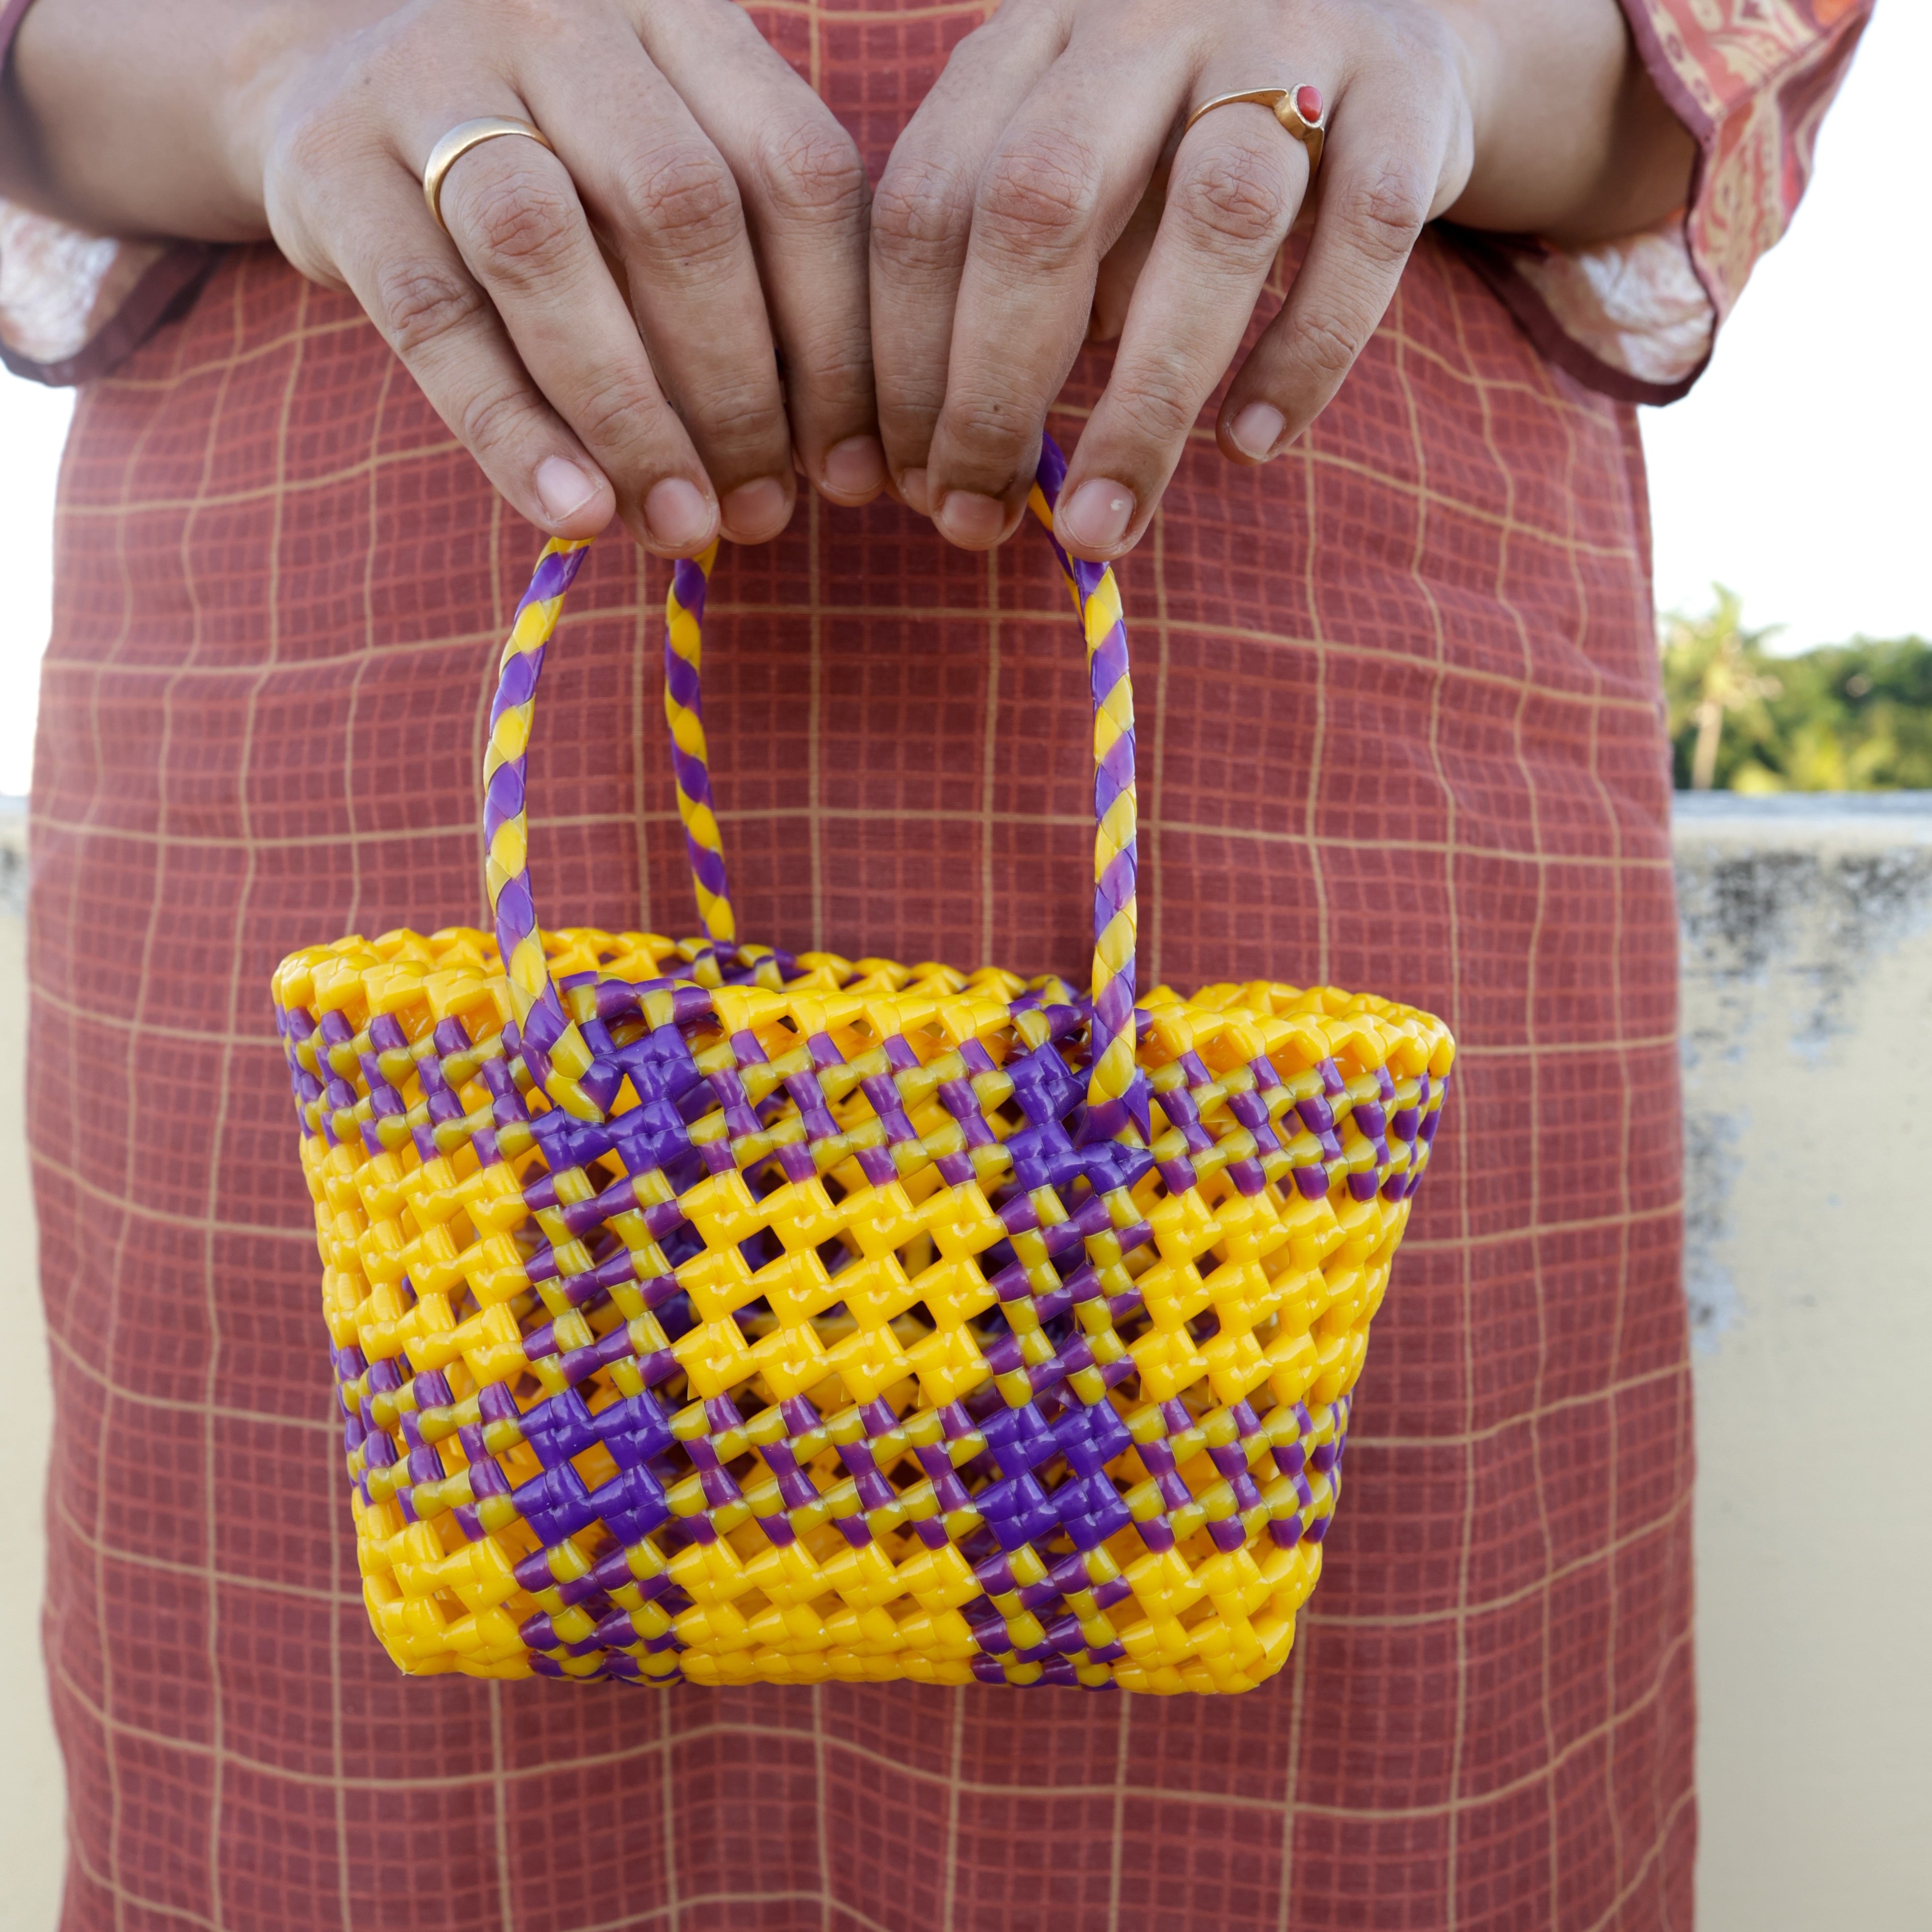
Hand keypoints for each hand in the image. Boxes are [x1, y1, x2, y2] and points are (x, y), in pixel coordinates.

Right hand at [7, 0, 886, 554]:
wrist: (327, 72)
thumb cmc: (556, 162)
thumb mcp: (664, 169)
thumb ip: (753, 277)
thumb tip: (838, 471)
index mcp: (680, 16)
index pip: (797, 173)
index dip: (840, 340)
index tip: (852, 469)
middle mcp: (562, 17)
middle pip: (678, 208)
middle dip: (738, 389)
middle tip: (762, 514)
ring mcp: (432, 72)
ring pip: (546, 248)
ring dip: (629, 414)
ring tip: (681, 527)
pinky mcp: (330, 162)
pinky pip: (428, 312)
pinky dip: (509, 428)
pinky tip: (572, 515)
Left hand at [869, 0, 1690, 560]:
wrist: (1390, 14)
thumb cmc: (1187, 140)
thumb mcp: (1081, 173)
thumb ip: (1015, 283)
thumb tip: (954, 466)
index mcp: (1035, 34)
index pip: (930, 199)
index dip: (903, 359)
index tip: (906, 482)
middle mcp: (1148, 16)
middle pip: (1043, 200)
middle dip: (993, 387)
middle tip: (975, 519)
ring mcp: (1288, 34)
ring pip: (1214, 218)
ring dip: (1146, 400)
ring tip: (1103, 524)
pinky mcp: (1410, 90)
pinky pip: (1364, 231)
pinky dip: (1303, 353)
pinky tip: (1251, 445)